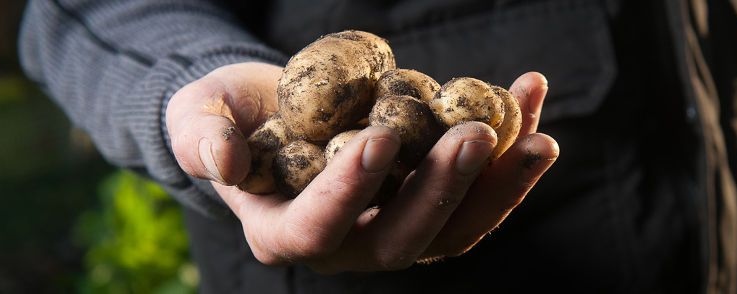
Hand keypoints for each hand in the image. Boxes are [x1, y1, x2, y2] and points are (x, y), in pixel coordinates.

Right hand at [166, 63, 558, 272]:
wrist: (270, 111)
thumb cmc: (225, 115)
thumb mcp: (197, 117)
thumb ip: (202, 138)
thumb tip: (223, 161)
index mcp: (284, 232)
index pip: (319, 226)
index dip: (350, 190)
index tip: (382, 137)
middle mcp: (347, 244)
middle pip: (405, 239)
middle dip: (445, 189)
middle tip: (479, 134)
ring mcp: (395, 227)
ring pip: (456, 228)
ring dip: (500, 185)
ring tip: (539, 136)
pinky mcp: (430, 203)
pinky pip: (477, 190)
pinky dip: (509, 151)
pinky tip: (530, 95)